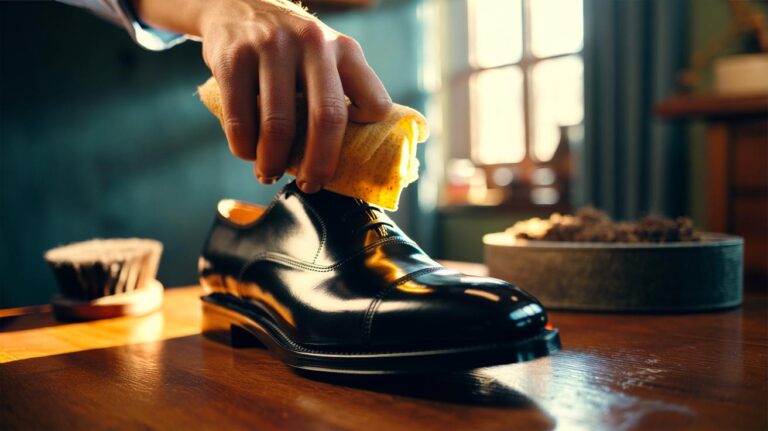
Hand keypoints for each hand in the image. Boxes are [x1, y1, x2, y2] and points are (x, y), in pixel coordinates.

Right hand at [197, 0, 391, 191]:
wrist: (237, 2)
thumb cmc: (290, 48)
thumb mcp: (326, 54)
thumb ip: (341, 90)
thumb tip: (349, 156)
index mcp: (345, 49)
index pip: (374, 103)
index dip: (365, 137)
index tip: (351, 155)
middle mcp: (313, 43)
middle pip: (326, 118)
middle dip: (319, 164)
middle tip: (311, 184)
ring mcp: (271, 47)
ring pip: (278, 125)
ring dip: (273, 162)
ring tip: (269, 173)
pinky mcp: (233, 57)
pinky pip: (240, 119)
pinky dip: (243, 147)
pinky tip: (247, 152)